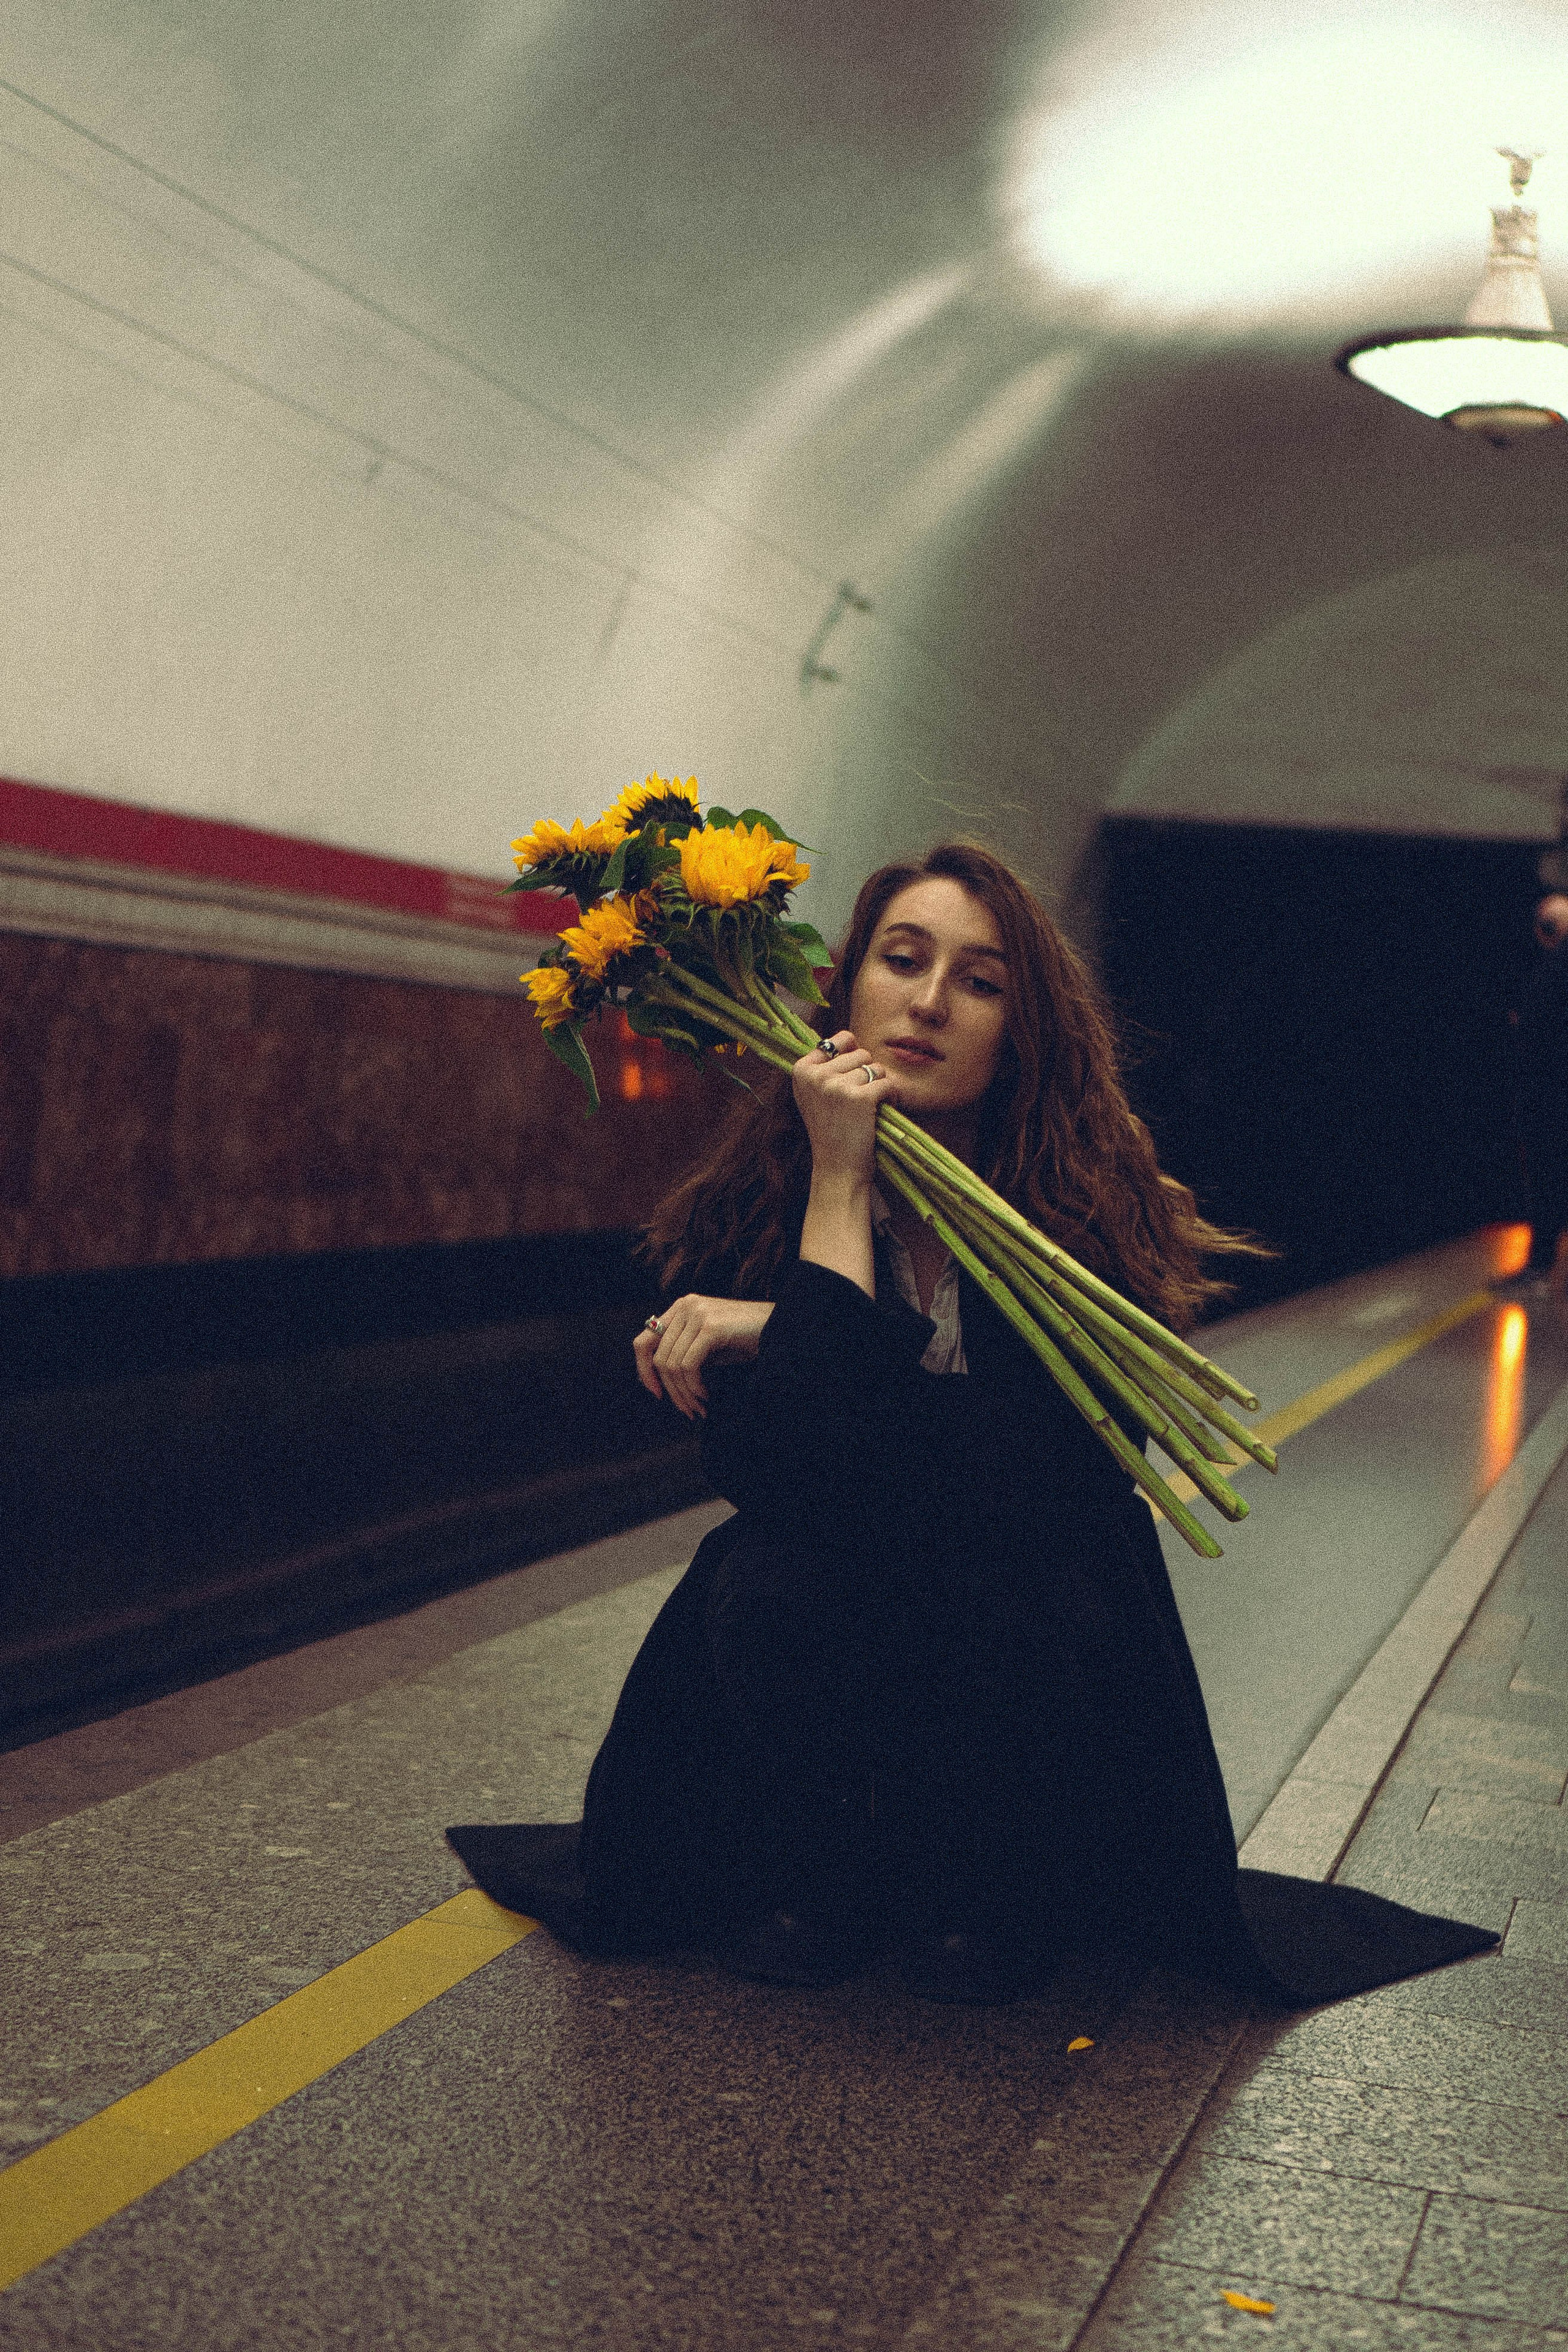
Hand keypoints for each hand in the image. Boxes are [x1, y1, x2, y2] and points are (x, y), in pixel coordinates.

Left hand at [633, 1295, 775, 1419]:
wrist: (781, 1328)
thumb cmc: (746, 1339)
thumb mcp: (707, 1345)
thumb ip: (682, 1354)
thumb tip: (657, 1381)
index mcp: (681, 1308)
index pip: (643, 1341)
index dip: (643, 1371)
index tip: (657, 1394)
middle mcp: (685, 1307)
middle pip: (658, 1358)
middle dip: (671, 1391)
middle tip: (687, 1410)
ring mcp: (697, 1314)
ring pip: (672, 1365)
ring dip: (685, 1393)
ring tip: (700, 1406)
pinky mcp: (710, 1327)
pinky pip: (688, 1366)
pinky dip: (694, 1387)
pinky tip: (706, 1395)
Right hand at [790, 1030, 898, 1187]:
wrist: (837, 1169)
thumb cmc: (831, 1131)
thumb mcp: (814, 1095)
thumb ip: (823, 1067)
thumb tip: (849, 1038)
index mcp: (801, 1069)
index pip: (840, 1040)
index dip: (853, 1057)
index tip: (849, 1080)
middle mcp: (816, 1074)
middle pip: (861, 1053)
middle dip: (867, 1074)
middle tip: (860, 1100)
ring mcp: (836, 1085)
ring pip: (876, 1067)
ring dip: (880, 1085)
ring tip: (870, 1107)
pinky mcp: (860, 1097)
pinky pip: (888, 1083)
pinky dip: (892, 1097)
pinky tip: (883, 1111)